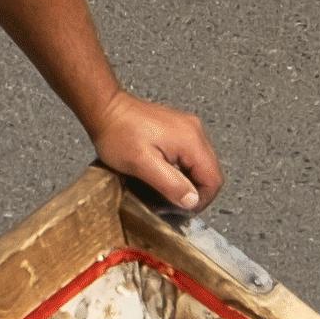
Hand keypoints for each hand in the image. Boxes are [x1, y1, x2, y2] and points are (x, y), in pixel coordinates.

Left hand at [88, 98, 218, 210]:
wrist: (105, 109)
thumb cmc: (118, 133)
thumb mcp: (142, 165)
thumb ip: (170, 184)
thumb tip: (192, 201)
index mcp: (191, 140)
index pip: (214, 179)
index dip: (201, 200)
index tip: (180, 209)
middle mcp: (194, 131)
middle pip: (210, 172)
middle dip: (193, 192)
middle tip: (171, 203)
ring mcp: (187, 128)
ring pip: (200, 165)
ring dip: (186, 181)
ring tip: (164, 189)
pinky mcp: (178, 128)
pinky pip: (189, 156)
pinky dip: (180, 170)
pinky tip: (162, 174)